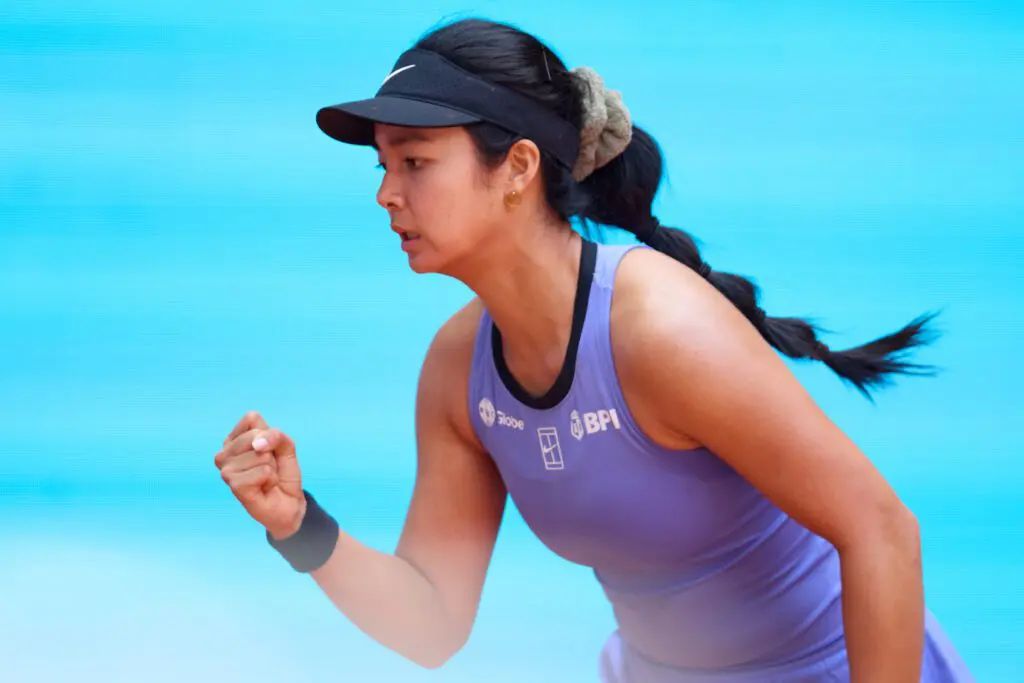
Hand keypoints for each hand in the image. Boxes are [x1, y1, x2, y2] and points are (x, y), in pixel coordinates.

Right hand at [215, 411, 306, 539]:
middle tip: (268, 468)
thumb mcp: (286, 446)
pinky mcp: (234, 485)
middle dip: (272, 452)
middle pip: (256, 436)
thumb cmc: (282, 473)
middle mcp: (224, 454)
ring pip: (261, 454)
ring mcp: (226, 470)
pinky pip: (263, 471)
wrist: (288, 503)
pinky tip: (264, 487)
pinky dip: (271, 479)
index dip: (269, 433)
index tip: (270, 450)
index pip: (251, 418)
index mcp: (233, 440)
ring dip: (272, 468)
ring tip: (265, 478)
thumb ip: (276, 436)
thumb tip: (257, 444)